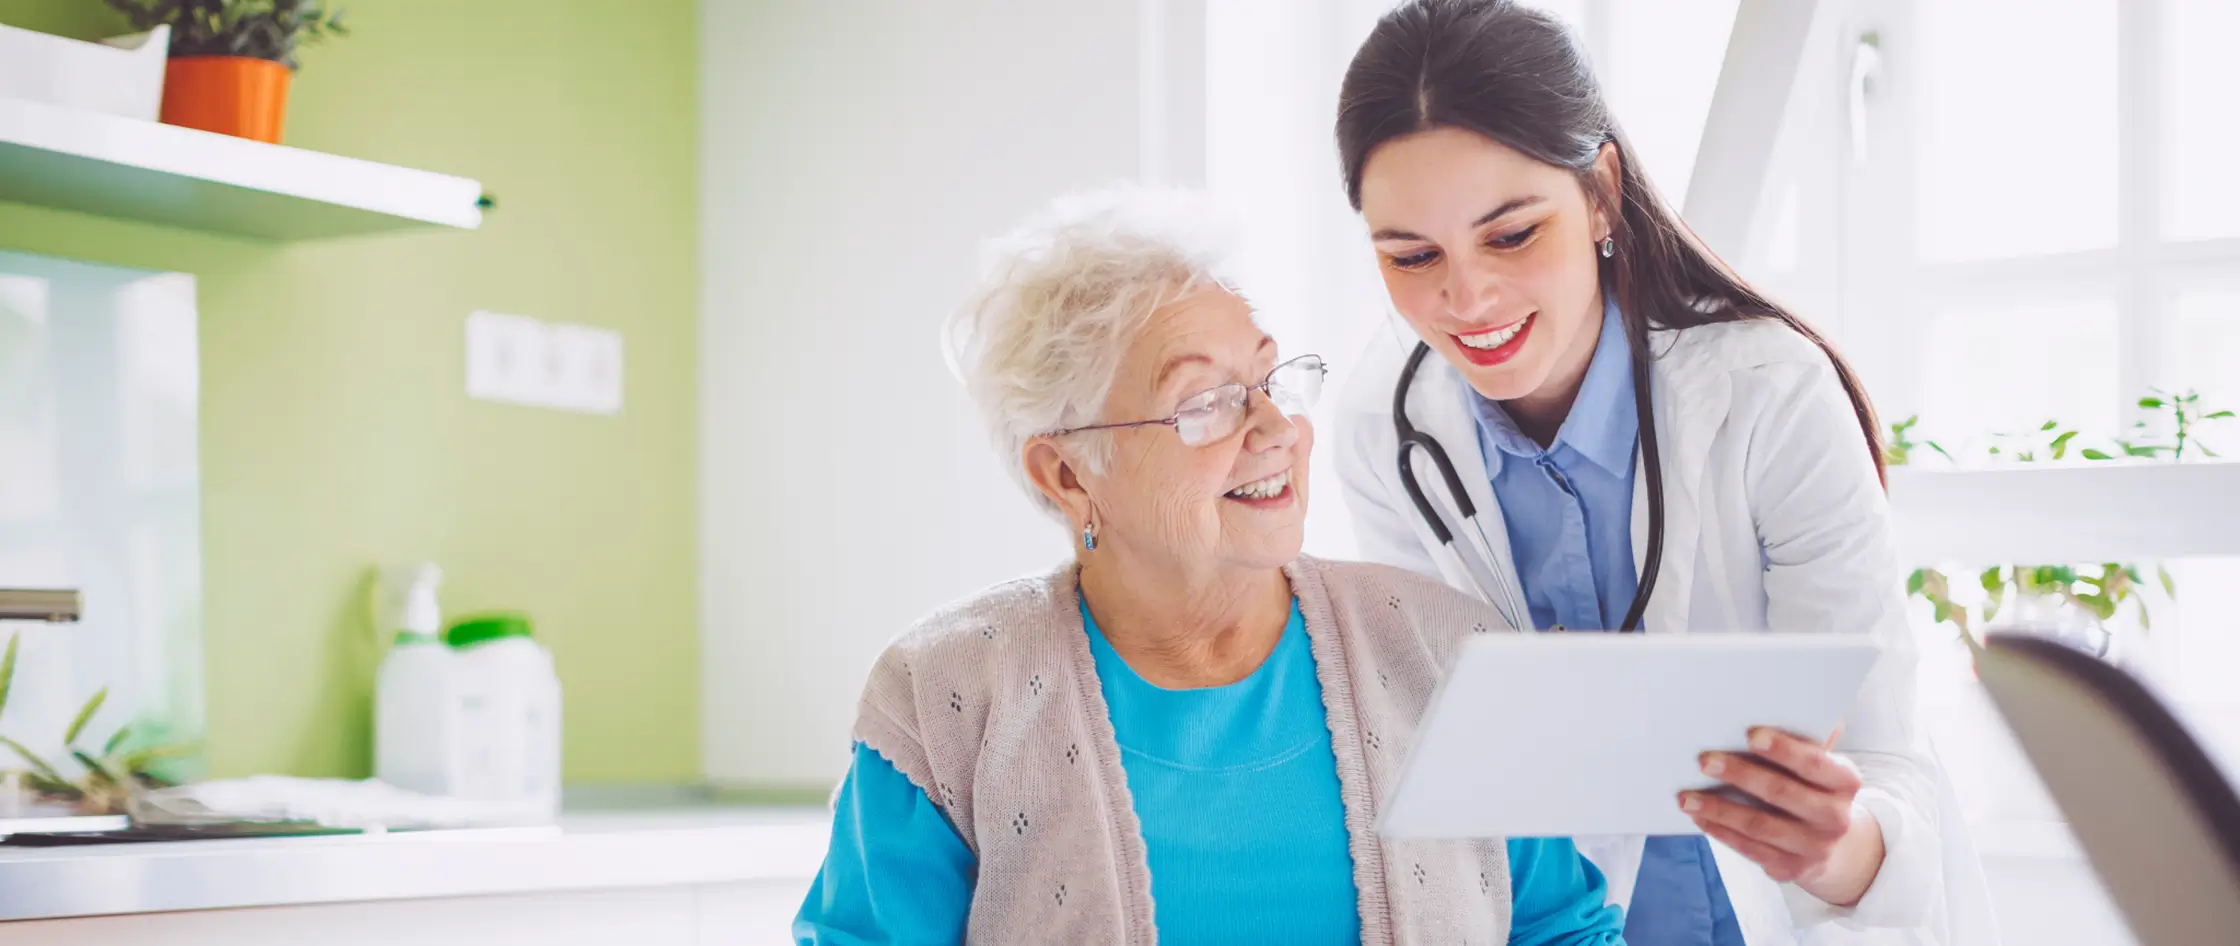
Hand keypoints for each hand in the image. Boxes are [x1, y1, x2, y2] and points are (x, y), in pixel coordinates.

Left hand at [1678, 727, 1885, 906]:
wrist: (1830, 842)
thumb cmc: (1812, 787)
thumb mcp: (1819, 764)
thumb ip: (1806, 738)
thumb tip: (1784, 698)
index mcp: (1845, 781)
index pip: (1815, 763)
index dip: (1783, 749)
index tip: (1749, 734)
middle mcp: (1836, 817)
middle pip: (1782, 793)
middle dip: (1740, 775)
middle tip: (1704, 760)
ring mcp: (1814, 847)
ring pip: (1760, 825)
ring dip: (1719, 808)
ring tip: (1686, 795)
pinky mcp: (1791, 868)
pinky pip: (1749, 848)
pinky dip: (1720, 831)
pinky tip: (1698, 816)